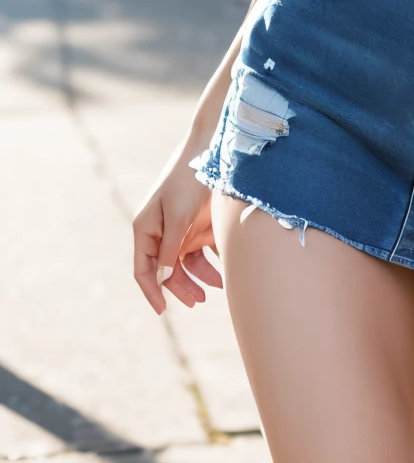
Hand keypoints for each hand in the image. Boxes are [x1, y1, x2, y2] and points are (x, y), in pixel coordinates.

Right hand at [133, 144, 222, 314]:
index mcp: (146, 229)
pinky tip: (222, 276)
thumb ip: (170, 248)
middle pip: (165, 271)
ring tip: (215, 289)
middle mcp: (159, 232)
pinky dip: (209, 266)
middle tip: (198, 302)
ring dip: (198, 279)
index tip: (163, 311)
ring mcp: (177, 230)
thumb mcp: (179, 216)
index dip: (151, 292)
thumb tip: (161, 278)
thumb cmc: (188, 181)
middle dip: (180, 288)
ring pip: (184, 265)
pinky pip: (199, 253)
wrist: (212, 151)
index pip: (143, 270)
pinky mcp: (194, 226)